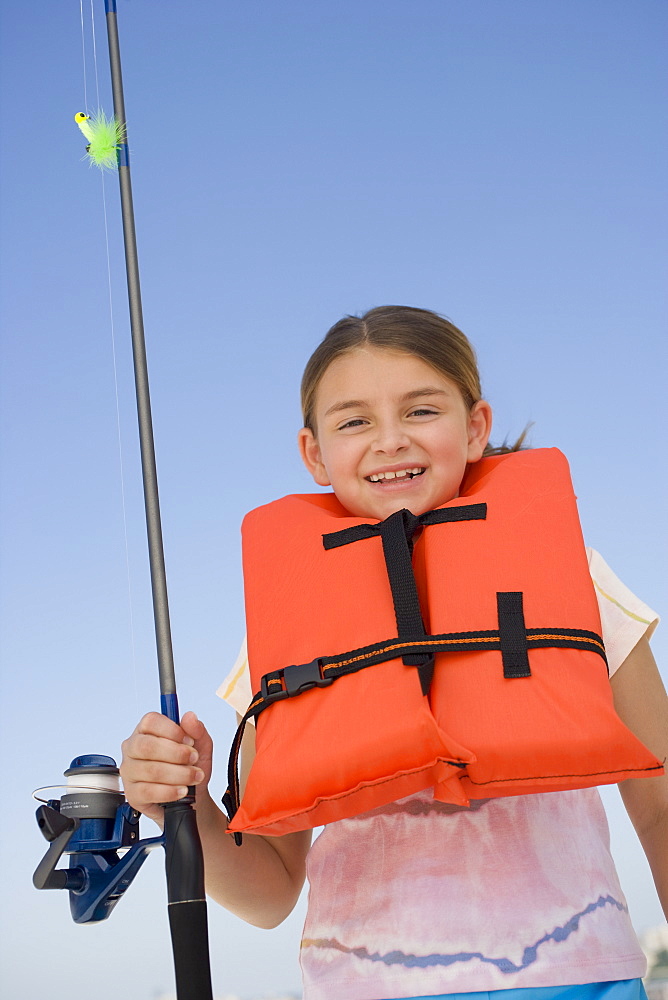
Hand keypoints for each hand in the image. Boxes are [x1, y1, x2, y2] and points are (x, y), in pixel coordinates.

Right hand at [120, 710, 212, 825]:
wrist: (192, 796)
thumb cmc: (190, 766)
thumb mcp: (200, 745)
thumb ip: (196, 730)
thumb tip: (190, 717)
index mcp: (146, 730)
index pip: (150, 722)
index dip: (172, 730)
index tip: (190, 741)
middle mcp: (133, 748)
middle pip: (147, 746)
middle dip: (176, 754)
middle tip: (193, 759)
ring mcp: (130, 771)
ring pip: (151, 770)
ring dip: (179, 774)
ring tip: (194, 777)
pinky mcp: (132, 794)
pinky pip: (148, 791)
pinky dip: (170, 791)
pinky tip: (182, 790)